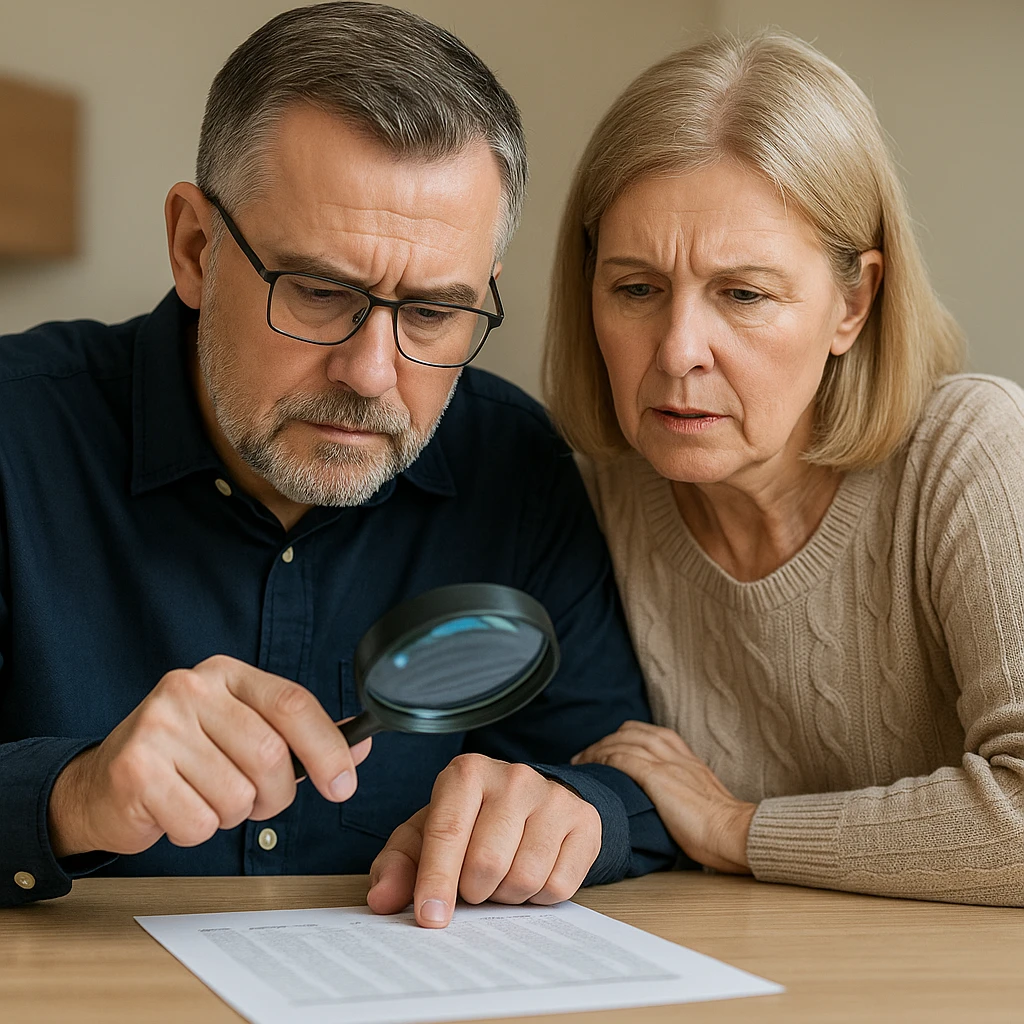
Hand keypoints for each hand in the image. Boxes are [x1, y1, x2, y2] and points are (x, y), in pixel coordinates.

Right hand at [48, 655, 370, 857]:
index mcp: (225, 673)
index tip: (344, 784)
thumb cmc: (187, 758)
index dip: (328, 748)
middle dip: (275, 795)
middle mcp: (190, 689)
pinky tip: (176, 809)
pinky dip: (197, 831)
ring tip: (206, 797)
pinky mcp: (135, 771)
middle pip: (271, 756)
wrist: (103, 784)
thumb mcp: (244, 730)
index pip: (293, 704)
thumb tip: (362, 745)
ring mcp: (159, 727)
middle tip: (255, 800)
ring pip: (237, 796)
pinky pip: (200, 823)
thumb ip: (300, 737)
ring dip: (232, 815)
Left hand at [366, 754, 601, 927]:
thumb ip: (398, 865)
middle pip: (487, 863)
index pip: (447, 832)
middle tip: (474, 882)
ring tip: (502, 876)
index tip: (430, 918)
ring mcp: (553, 797)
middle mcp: (513, 777)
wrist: (531, 803)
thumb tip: (382, 899)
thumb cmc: (470, 822)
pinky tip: (532, 873)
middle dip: (474, 889)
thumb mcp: (426, 835)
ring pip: (524, 877)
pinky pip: (558, 886)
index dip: (436, 881)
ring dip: (507, 894)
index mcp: (466, 774)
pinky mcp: (585, 821)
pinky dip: (539, 896)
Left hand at [572, 721, 754, 873]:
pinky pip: (623, 758)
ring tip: (581, 761)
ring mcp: (667, 762)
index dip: (622, 738)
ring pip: (624, 741)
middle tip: (586, 755)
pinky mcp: (658, 776)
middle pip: (632, 732)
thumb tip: (662, 799)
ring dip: (598, 748)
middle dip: (606, 740)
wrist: (734, 831)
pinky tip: (592, 767)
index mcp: (686, 755)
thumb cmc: (720, 825)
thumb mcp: (700, 797)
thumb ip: (681, 789)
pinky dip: (604, 758)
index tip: (605, 750)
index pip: (647, 732)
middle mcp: (675, 752)